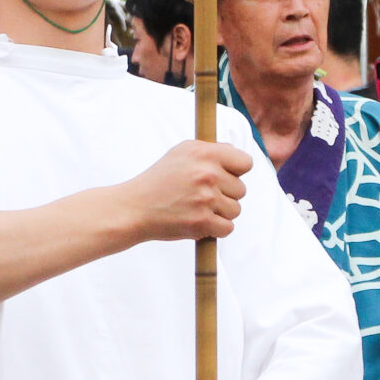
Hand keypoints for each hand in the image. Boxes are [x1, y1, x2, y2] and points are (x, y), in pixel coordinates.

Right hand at [120, 140, 251, 242]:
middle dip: (224, 195)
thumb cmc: (158, 181)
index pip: (246, 163)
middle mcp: (207, 173)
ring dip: (219, 213)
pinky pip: (227, 228)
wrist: (133, 208)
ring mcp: (205, 198)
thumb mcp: (181, 153)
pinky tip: (197, 222)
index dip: (235, 172)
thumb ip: (211, 151)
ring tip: (195, 209)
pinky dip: (214, 229)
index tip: (222, 177)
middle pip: (241, 190)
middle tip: (199, 196)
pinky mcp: (202, 222)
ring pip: (235, 210)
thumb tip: (238, 155)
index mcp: (204, 153)